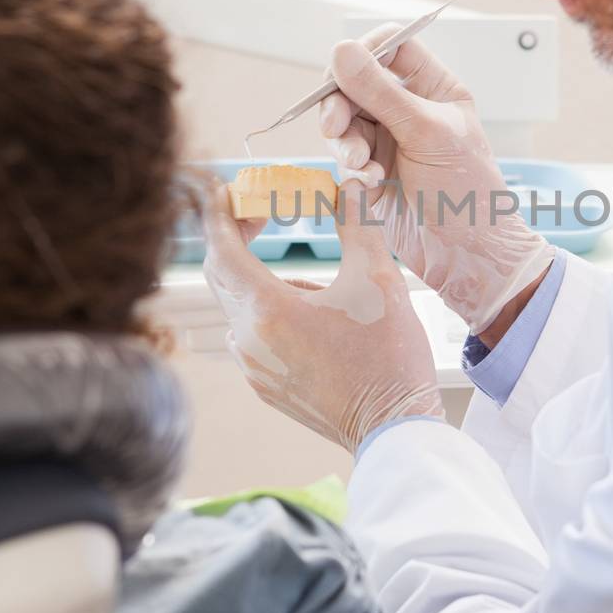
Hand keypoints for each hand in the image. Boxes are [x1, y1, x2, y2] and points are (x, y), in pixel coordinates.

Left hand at [201, 178, 443, 453]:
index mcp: (269, 310)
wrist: (394, 426)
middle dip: (236, 240)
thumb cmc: (389, 354)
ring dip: (261, 282)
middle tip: (260, 216)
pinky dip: (269, 315)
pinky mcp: (264, 386)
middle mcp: (249, 340)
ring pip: (240, 307)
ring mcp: (253, 368)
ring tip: (316, 283)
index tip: (223, 191)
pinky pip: (251, 337)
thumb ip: (357, 224)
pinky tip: (312, 317)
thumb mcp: (379, 278)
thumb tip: (352, 185)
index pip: (221, 249)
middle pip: (222, 276)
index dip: (218, 215)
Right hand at [317, 25, 554, 335]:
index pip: (391, 46)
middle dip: (340, 103)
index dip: (364, 52)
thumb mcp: (426, 133)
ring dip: (344, 140)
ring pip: (344, 120)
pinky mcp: (371, 170)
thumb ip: (381, 92)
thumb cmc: (467, 191)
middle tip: (334, 126)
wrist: (466, 253)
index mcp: (434, 88)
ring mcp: (388, 139)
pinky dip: (352, 168)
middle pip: (356, 82)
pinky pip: (344, 155)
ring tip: (360, 164)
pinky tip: (371, 185)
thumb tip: (342, 50)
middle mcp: (409, 108)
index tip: (345, 69)